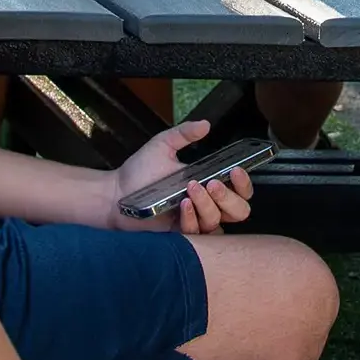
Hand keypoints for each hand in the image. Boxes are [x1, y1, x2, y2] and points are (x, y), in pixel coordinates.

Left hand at [107, 120, 254, 233]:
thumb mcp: (162, 145)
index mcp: (208, 183)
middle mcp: (206, 204)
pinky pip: (197, 233)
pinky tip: (182, 205)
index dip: (245, 183)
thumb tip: (205, 124)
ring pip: (219, 222)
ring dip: (208, 205)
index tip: (235, 170)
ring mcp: (195, 221)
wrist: (114, 194)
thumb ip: (184, 133)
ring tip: (190, 190)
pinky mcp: (181, 236)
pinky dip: (192, 218)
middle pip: (239, 211)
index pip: (240, 190)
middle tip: (212, 183)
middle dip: (230, 197)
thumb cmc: (139, 171)